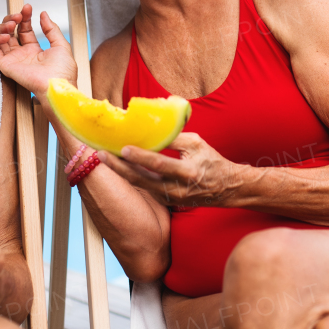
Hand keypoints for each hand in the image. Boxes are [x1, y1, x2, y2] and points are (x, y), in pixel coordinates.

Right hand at [0, 4, 76, 96]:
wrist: (58, 85)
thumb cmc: (63, 71)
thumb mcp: (61, 44)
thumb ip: (51, 29)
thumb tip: (43, 15)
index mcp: (35, 51)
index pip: (24, 30)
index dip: (25, 17)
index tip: (28, 7)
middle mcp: (22, 55)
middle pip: (11, 32)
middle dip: (13, 19)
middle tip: (19, 14)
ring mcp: (13, 60)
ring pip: (0, 39)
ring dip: (3, 27)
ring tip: (12, 23)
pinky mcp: (6, 66)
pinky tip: (6, 35)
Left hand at [101, 133, 244, 207]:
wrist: (226, 189)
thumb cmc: (212, 161)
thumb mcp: (197, 144)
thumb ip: (174, 138)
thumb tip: (151, 126)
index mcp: (187, 173)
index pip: (159, 164)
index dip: (141, 157)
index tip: (123, 148)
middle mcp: (176, 189)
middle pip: (142, 179)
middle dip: (119, 167)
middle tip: (101, 154)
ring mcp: (170, 198)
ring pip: (140, 184)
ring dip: (121, 171)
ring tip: (105, 157)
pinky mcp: (167, 201)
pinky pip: (145, 187)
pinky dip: (131, 176)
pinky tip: (120, 165)